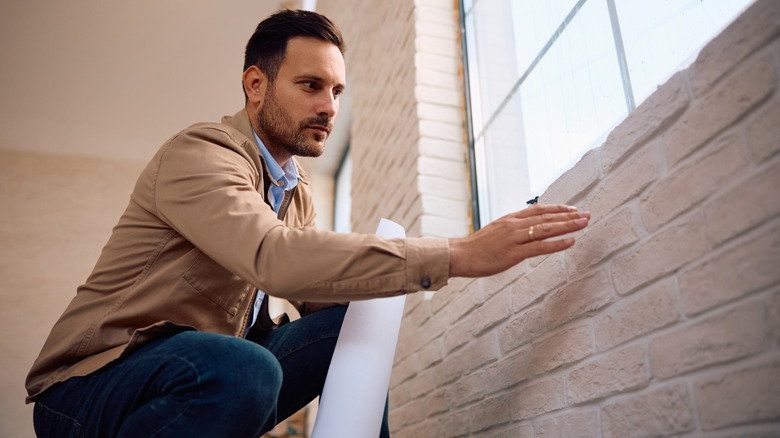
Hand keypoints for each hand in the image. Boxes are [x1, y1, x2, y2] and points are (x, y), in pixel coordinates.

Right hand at [448, 204, 589, 277]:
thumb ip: (511, 230)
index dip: (557, 208)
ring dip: (567, 225)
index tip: (572, 209)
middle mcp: (513, 225)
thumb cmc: (476, 248)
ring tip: (584, 223)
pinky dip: (557, 243)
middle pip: (546, 217)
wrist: (459, 255)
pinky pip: (539, 247)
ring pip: (546, 229)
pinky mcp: (513, 253)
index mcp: (509, 219)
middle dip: (568, 215)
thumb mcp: (495, 232)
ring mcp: (513, 238)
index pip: (538, 210)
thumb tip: (525, 231)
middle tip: (586, 214)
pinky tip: (570, 241)